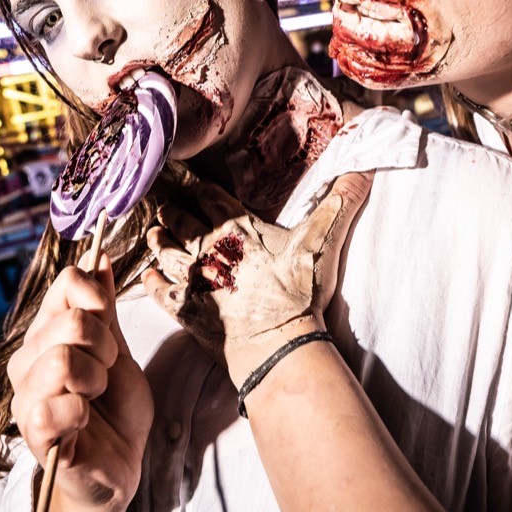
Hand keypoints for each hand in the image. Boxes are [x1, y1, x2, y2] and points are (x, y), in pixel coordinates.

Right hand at [7, 258, 153, 511]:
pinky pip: (55, 406)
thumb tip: (98, 256)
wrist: (121, 465)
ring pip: (60, 360)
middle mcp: (28, 359)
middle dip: (104, 346)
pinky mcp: (31, 431)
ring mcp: (25, 395)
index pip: (65, 283)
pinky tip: (83, 423)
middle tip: (106, 372)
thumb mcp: (118, 351)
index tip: (109, 323)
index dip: (97, 296)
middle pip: (69, 321)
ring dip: (94, 380)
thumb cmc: (117, 410)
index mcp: (47, 333)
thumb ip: (104, 309)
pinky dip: (81, 413)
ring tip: (95, 398)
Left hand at [143, 171, 372, 386]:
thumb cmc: (297, 292)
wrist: (276, 342)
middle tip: (164, 206)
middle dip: (172, 212)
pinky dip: (150, 282)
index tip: (190, 182)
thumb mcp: (322, 241)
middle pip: (180, 222)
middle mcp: (207, 247)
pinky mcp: (185, 308)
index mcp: (236, 227)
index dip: (198, 188)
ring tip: (153, 233)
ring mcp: (192, 278)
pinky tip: (147, 278)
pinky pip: (159, 291)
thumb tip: (364, 169)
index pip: (210, 197)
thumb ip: (341, 201)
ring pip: (164, 252)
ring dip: (157, 241)